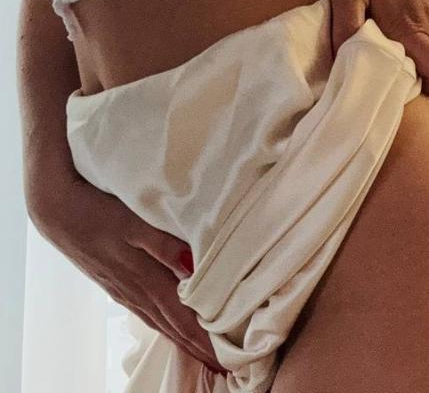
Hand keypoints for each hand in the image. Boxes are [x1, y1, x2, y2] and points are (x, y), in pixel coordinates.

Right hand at [29, 174, 227, 374]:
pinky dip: (163, 326)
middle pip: (172, 327)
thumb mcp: (133, 223)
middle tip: (222, 366)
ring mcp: (123, 290)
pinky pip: (145, 313)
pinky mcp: (114, 284)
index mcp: (144, 279)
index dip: (204, 340)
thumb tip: (192, 269)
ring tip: (201, 354)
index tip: (225, 358)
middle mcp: (134, 291)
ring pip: (159, 323)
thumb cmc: (95, 211)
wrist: (55, 210)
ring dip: (181, 340)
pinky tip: (168, 328)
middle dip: (197, 348)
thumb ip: (164, 246)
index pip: (181, 318)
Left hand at [326, 0, 428, 97]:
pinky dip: (424, 50)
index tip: (398, 96)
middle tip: (408, 92)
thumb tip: (342, 64)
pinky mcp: (426, 0)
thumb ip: (345, 28)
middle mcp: (426, 22)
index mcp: (408, 26)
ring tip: (401, 74)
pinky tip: (394, 47)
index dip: (427, 92)